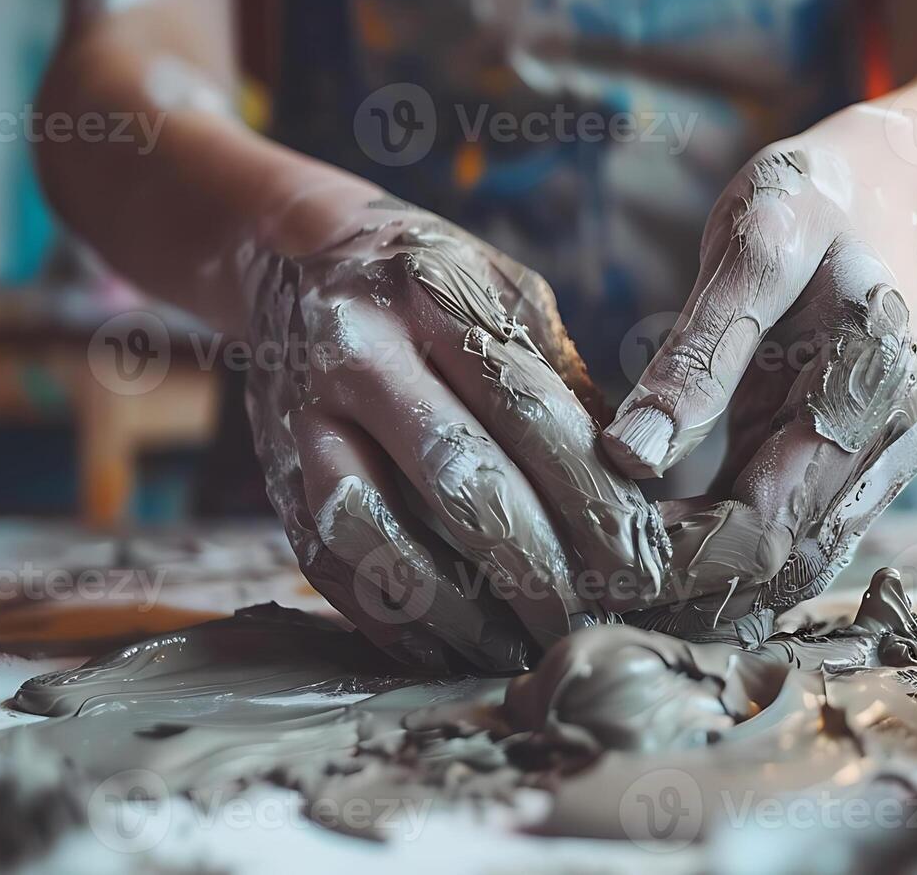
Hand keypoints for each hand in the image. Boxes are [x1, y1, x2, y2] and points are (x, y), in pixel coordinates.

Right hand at [244, 198, 671, 672]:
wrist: (292, 264)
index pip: (528, 409)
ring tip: (525, 648)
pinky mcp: (278, 477)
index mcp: (434, 294)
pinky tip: (452, 652)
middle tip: (591, 618)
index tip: (638, 560)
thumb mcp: (505, 296)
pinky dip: (395, 623)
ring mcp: (306, 419)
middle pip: (458, 477)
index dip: (590, 495)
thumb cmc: (431, 288)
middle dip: (536, 566)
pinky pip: (335, 567)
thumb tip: (633, 494)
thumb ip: (563, 384)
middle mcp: (360, 353)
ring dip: (462, 610)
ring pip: (384, 534)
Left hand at [601, 140, 916, 636]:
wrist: (882, 188)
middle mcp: (898, 440)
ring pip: (791, 563)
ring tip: (612, 563)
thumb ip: (699, 354)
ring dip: (707, 576)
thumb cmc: (808, 200)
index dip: (681, 554)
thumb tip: (629, 456)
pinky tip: (656, 534)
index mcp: (875, 386)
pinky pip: (790, 529)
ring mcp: (886, 459)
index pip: (770, 523)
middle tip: (589, 572)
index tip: (594, 548)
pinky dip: (725, 543)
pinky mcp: (860, 464)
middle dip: (691, 582)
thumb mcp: (751, 246)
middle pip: (785, 563)